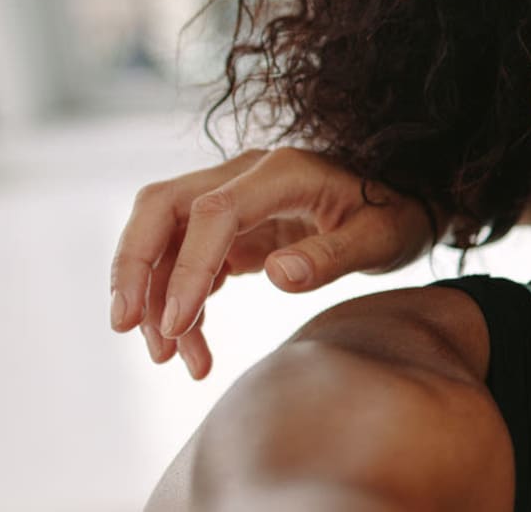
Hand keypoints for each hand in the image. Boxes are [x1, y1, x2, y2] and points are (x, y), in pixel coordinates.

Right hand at [108, 147, 435, 378]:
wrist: (404, 202)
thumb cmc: (396, 217)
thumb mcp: (381, 238)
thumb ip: (332, 256)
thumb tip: (279, 275)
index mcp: (284, 172)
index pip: (215, 212)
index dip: (188, 266)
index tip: (176, 322)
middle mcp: (247, 175)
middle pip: (162, 207)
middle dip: (134, 266)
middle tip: (126, 328)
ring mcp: (233, 196)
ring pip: (165, 237)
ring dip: (155, 296)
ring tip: (170, 358)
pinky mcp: (230, 225)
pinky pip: (186, 259)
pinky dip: (180, 302)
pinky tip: (192, 344)